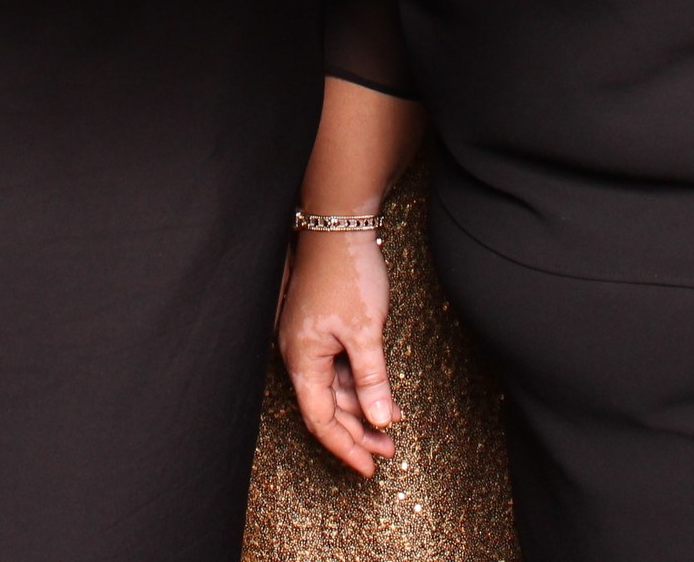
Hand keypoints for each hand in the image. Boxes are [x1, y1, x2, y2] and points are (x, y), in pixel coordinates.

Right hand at [279, 229, 398, 475]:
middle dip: (358, 432)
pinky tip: (384, 395)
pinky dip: (361, 384)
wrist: (338, 225)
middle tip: (388, 452)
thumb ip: (372, 379)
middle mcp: (300, 355)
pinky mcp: (322, 330)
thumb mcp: (365, 331)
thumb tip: (381, 421)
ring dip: (363, 408)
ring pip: (335, 389)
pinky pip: (338, 368)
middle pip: (327, 408)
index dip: (344, 447)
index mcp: (302, 358)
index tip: (369, 468)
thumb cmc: (346, 274)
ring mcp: (310, 342)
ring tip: (394, 425)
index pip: (320, 418)